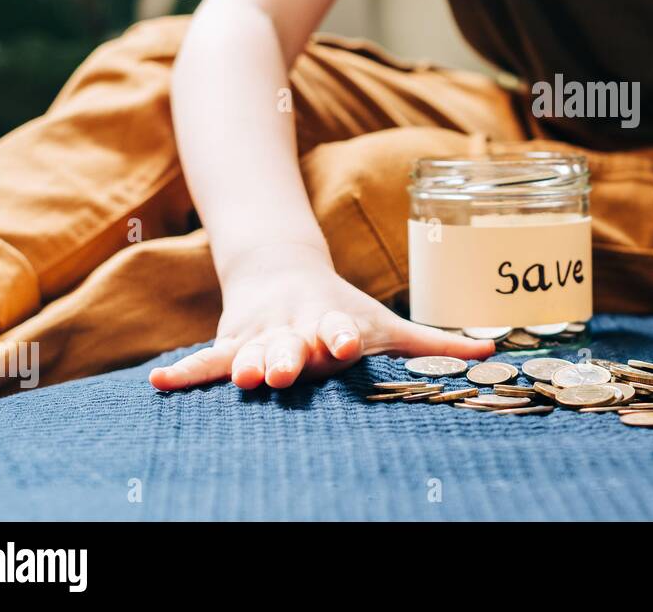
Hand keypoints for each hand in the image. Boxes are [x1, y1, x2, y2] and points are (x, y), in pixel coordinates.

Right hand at [149, 256, 491, 391]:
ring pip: (248, 351)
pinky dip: (186, 371)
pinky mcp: (231, 342)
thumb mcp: (387, 322)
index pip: (338, 328)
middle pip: (289, 342)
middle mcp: (293, 326)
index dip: (339, 335)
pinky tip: (160, 383)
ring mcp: (259, 334)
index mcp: (332, 320)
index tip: (342, 344)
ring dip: (244, 363)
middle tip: (284, 369)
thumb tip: (492, 350)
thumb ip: (435, 344)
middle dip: (287, 354)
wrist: (281, 269)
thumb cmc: (342, 310)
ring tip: (241, 376)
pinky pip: (208, 359)